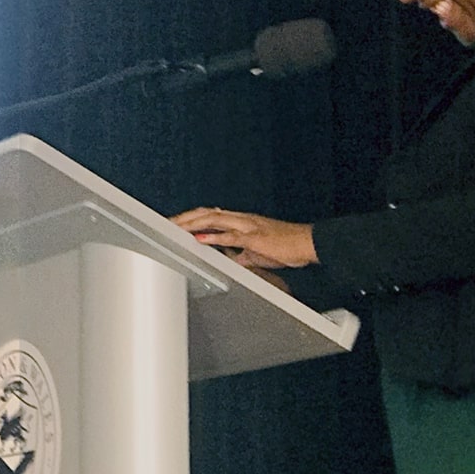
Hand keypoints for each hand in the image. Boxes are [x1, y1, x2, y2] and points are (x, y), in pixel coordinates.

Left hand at [171, 207, 317, 271]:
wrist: (308, 243)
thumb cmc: (286, 246)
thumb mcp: (258, 253)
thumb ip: (242, 255)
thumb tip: (231, 260)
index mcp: (241, 221)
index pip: (210, 215)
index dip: (191, 218)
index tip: (174, 223)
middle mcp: (241, 219)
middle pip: (206, 213)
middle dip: (184, 217)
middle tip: (165, 223)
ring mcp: (248, 226)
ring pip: (214, 219)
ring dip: (192, 223)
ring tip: (175, 227)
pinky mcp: (255, 238)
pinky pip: (232, 236)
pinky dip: (214, 237)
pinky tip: (200, 239)